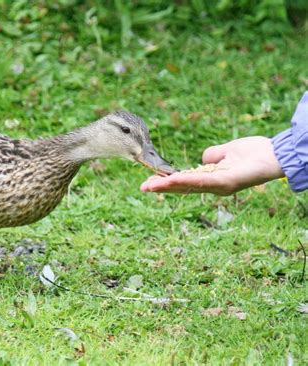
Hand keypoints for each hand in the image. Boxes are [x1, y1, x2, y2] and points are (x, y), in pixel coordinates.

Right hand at [140, 136, 284, 195]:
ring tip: (151, 186)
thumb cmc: (254, 152)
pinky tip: (172, 180)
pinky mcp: (227, 183)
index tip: (151, 180)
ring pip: (189, 186)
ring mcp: (220, 186)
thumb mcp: (226, 151)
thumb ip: (212, 156)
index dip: (168, 182)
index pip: (186, 182)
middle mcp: (214, 186)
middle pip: (183, 187)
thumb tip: (203, 158)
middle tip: (143, 187)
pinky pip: (202, 182)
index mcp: (212, 179)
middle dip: (162, 188)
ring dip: (168, 186)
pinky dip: (186, 181)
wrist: (276, 154)